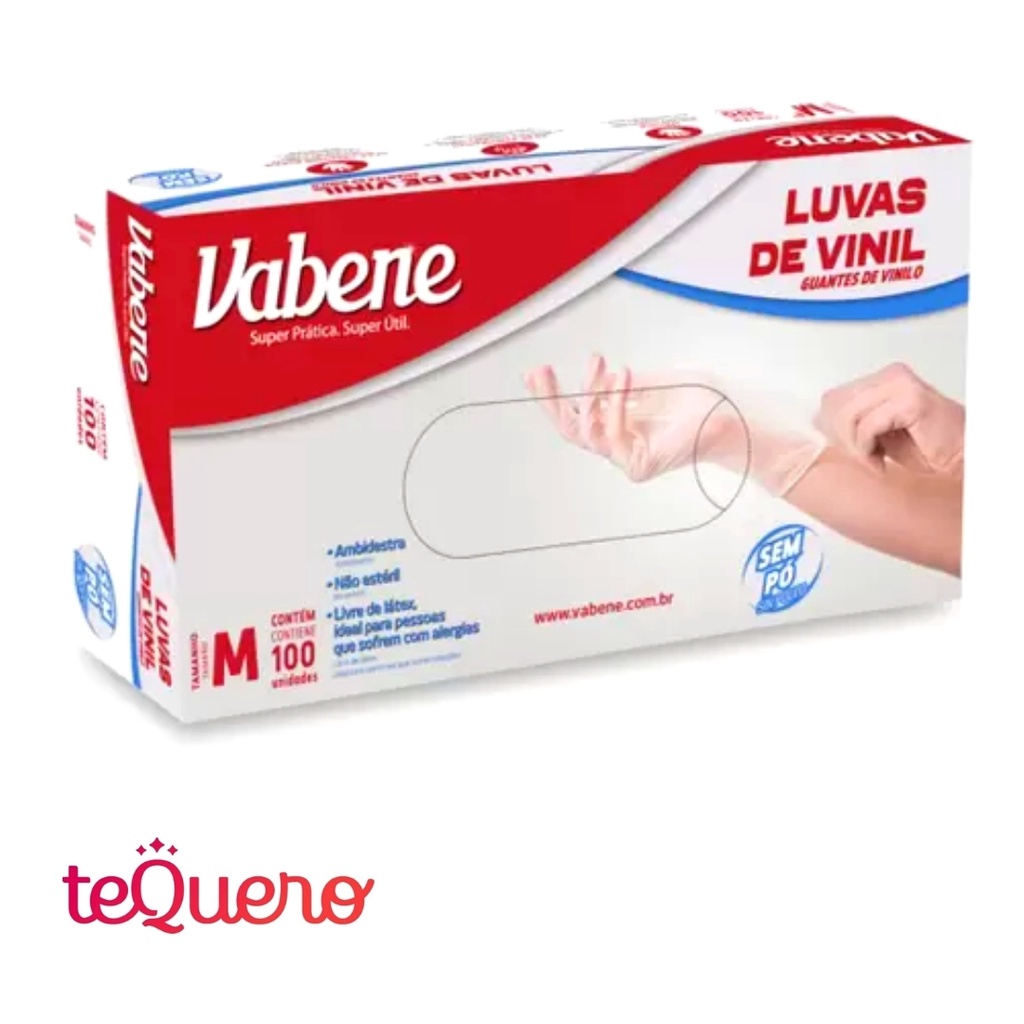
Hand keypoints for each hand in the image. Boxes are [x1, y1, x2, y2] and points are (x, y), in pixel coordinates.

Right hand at [524, 356, 732, 481]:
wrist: (729, 415)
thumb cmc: (699, 402)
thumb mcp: (650, 382)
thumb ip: (618, 383)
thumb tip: (594, 373)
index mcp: (616, 425)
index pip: (574, 413)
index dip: (552, 395)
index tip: (536, 372)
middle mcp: (617, 443)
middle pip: (569, 427)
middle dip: (551, 399)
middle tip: (541, 372)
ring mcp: (625, 457)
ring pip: (587, 431)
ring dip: (589, 393)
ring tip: (598, 364)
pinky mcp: (637, 465)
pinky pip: (612, 435)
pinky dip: (614, 404)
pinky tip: (621, 376)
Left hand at [816, 363, 964, 475]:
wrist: (963, 458)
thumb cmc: (928, 448)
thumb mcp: (878, 433)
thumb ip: (853, 422)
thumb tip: (821, 425)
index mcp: (882, 378)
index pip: (832, 397)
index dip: (832, 427)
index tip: (849, 449)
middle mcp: (891, 375)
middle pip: (835, 404)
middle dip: (842, 438)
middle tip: (862, 458)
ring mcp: (901, 384)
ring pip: (848, 415)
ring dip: (856, 447)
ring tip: (873, 460)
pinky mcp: (910, 400)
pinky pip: (867, 425)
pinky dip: (868, 450)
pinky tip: (882, 462)